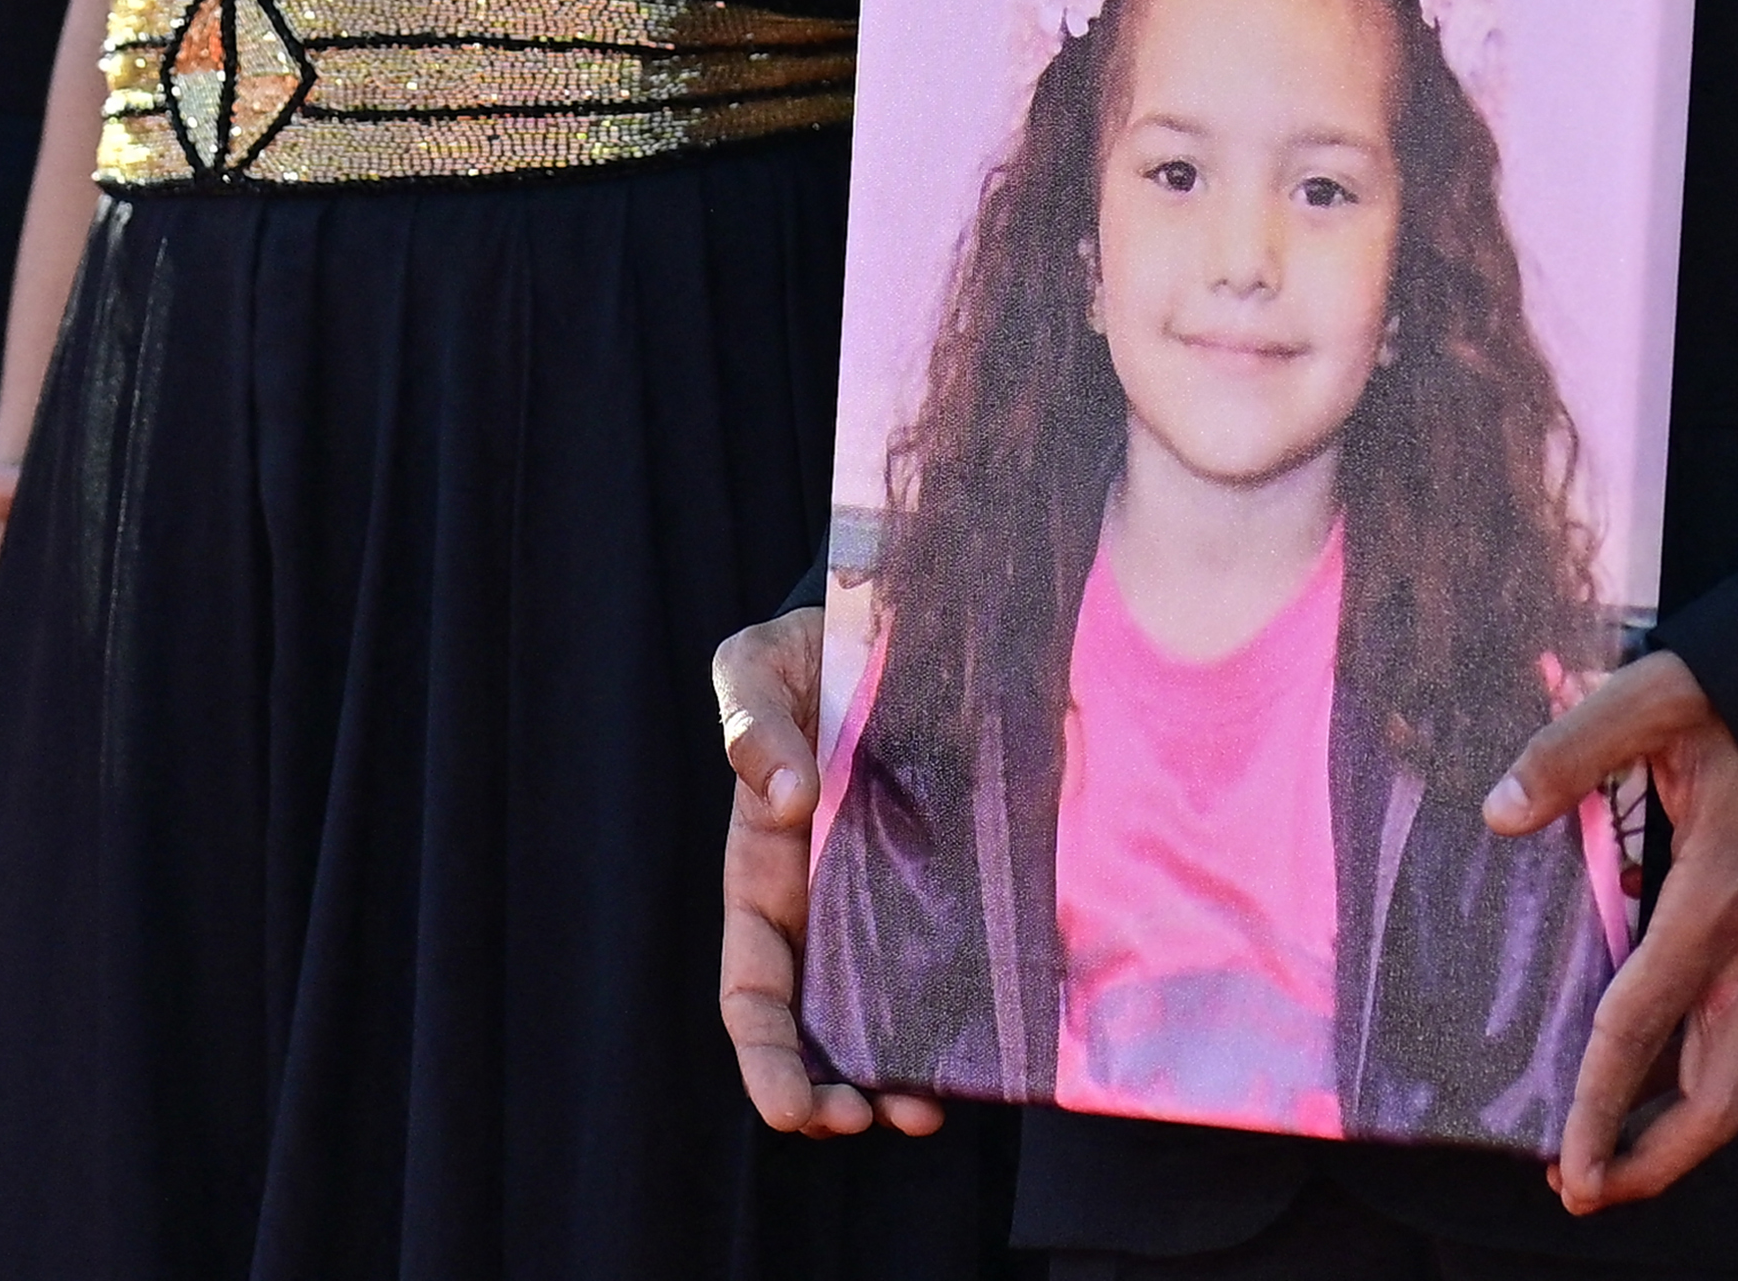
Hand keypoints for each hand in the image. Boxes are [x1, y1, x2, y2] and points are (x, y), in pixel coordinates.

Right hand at [713, 607, 939, 1137]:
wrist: (896, 617)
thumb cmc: (808, 652)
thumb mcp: (758, 666)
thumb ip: (751, 721)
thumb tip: (785, 794)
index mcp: (762, 877)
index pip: (752, 993)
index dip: (766, 1059)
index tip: (791, 1109)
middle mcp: (822, 909)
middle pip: (815, 1030)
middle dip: (829, 1093)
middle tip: (865, 1120)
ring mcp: (890, 903)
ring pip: (884, 1018)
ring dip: (894, 1078)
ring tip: (924, 1111)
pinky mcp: (954, 885)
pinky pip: (953, 965)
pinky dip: (960, 1020)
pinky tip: (987, 1052)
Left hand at [1484, 649, 1737, 1213]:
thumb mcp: (1664, 695)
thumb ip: (1574, 748)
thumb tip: (1499, 812)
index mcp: (1717, 898)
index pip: (1643, 1028)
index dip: (1599, 1108)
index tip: (1566, 1169)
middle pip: (1720, 1100)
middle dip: (1653, 1162)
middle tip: (1581, 1187)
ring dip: (1673, 1128)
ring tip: (1602, 1150)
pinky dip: (1691, 1072)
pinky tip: (1643, 1066)